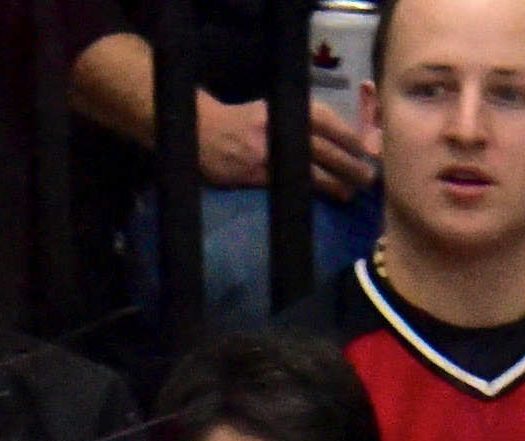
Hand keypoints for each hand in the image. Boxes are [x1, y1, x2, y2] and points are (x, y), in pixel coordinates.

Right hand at [196, 93, 372, 199]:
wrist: (204, 132)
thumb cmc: (241, 121)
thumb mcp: (272, 109)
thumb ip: (297, 119)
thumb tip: (329, 137)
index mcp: (291, 109)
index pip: (329, 122)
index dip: (349, 137)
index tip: (366, 149)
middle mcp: (285, 129)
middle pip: (327, 148)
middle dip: (350, 163)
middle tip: (369, 177)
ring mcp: (273, 154)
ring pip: (314, 169)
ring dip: (336, 182)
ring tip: (351, 193)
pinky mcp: (259, 175)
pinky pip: (292, 184)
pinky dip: (312, 192)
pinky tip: (326, 197)